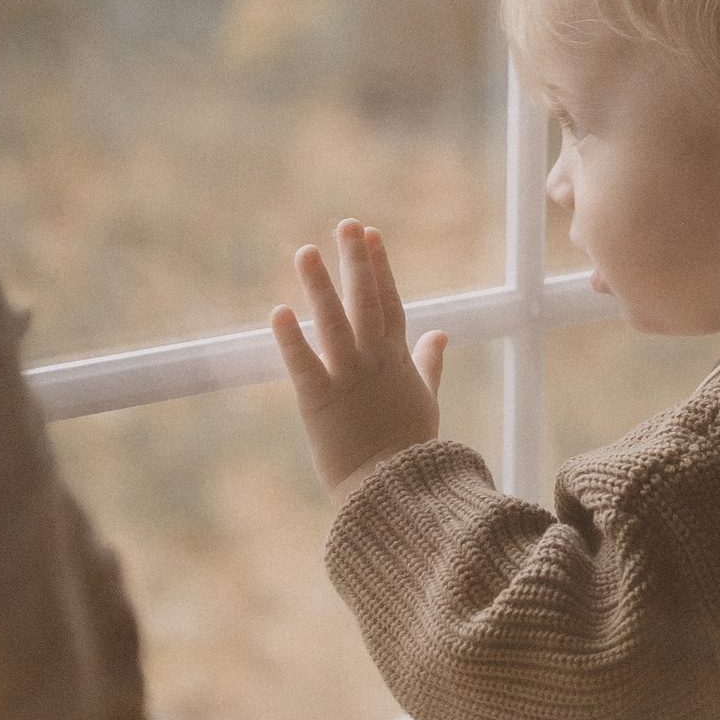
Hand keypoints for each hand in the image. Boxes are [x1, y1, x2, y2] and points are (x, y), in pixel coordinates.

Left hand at [272, 220, 448, 495]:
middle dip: (357, 261)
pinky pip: (304, 363)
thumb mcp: (425, 402)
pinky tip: (278, 311)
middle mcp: (376, 363)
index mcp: (399, 362)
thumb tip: (441, 334)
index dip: (381, 268)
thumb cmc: (411, 453)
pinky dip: (291, 339)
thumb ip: (429, 364)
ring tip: (306, 252)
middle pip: (367, 301)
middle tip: (346, 224)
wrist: (396, 495)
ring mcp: (349, 379)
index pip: (392, 303)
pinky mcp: (321, 402)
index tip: (372, 235)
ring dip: (320, 286)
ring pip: (335, 323)